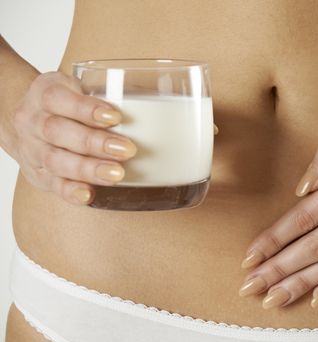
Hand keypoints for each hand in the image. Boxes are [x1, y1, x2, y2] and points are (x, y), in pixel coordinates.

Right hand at [12, 72, 219, 205]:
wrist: (27, 114)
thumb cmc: (75, 101)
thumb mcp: (92, 87)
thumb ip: (140, 99)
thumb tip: (210, 129)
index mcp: (49, 91)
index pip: (62, 97)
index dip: (86, 107)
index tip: (115, 115)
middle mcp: (35, 120)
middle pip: (59, 132)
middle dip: (93, 141)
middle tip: (127, 150)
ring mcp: (34, 149)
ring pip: (56, 160)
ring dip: (88, 169)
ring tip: (117, 175)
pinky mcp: (38, 173)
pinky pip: (51, 185)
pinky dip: (69, 191)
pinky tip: (89, 196)